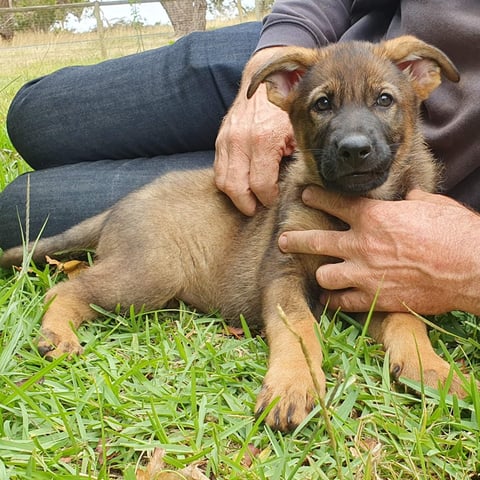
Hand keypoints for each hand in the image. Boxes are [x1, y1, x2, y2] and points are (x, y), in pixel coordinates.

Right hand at [214, 48, 294, 215]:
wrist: (261, 83)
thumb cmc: (283, 110)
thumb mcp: (296, 132)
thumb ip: (295, 157)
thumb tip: (295, 185)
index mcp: (264, 140)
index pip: (262, 186)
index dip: (269, 198)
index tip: (274, 199)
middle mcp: (241, 141)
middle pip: (237, 189)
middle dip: (248, 204)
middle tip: (258, 208)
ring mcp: (226, 141)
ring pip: (223, 182)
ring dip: (235, 196)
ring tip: (248, 199)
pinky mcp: (219, 141)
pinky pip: (217, 170)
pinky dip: (227, 182)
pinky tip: (240, 184)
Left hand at [278, 187, 479, 314]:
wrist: (471, 268)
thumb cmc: (455, 232)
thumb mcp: (430, 206)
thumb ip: (410, 201)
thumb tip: (408, 197)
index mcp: (374, 216)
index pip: (334, 203)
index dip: (316, 198)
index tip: (305, 195)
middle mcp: (361, 244)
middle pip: (315, 240)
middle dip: (295, 240)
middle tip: (283, 241)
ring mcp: (364, 273)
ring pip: (322, 275)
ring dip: (320, 274)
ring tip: (317, 274)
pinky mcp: (374, 298)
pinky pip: (341, 302)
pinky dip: (334, 301)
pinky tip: (329, 299)